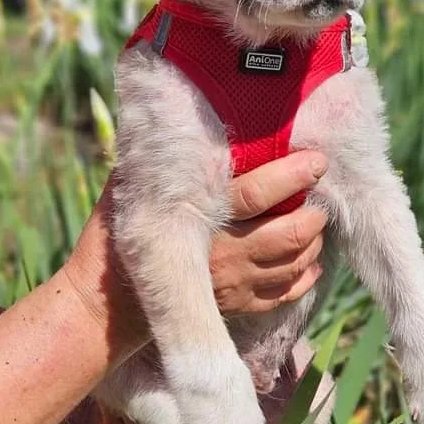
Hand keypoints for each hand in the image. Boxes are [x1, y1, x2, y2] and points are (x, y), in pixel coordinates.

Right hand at [65, 151, 329, 423]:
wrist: (103, 308)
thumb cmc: (112, 238)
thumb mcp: (127, 188)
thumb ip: (158, 160)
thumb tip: (181, 115)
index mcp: (198, 220)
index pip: (257, 193)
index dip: (293, 175)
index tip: (318, 160)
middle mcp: (222, 256)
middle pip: (288, 234)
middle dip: (314, 214)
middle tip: (320, 196)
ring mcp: (231, 286)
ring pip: (292, 264)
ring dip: (313, 242)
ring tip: (316, 222)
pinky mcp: (234, 307)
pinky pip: (283, 294)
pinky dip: (304, 275)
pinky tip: (311, 260)